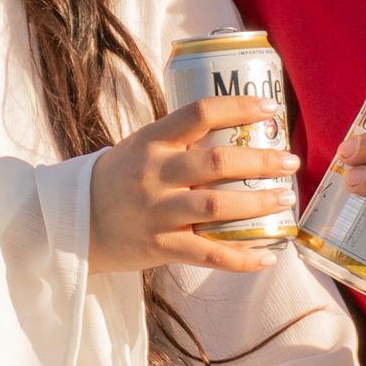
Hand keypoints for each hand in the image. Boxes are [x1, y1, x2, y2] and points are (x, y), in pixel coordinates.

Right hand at [89, 95, 299, 276]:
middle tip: (290, 162)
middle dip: (260, 160)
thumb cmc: (119, 179)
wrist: (76, 222)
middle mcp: (155, 174)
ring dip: (257, 204)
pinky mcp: (160, 247)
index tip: (271, 108)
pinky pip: (207, 253)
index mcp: (152, 142)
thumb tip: (239, 129)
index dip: (239, 107)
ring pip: (216, 207)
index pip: (199, 113)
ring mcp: (157, 212)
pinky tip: (266, 257)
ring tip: (284, 200)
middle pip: (216, 162)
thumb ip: (181, 141)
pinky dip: (240, 258)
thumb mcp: (141, 148)